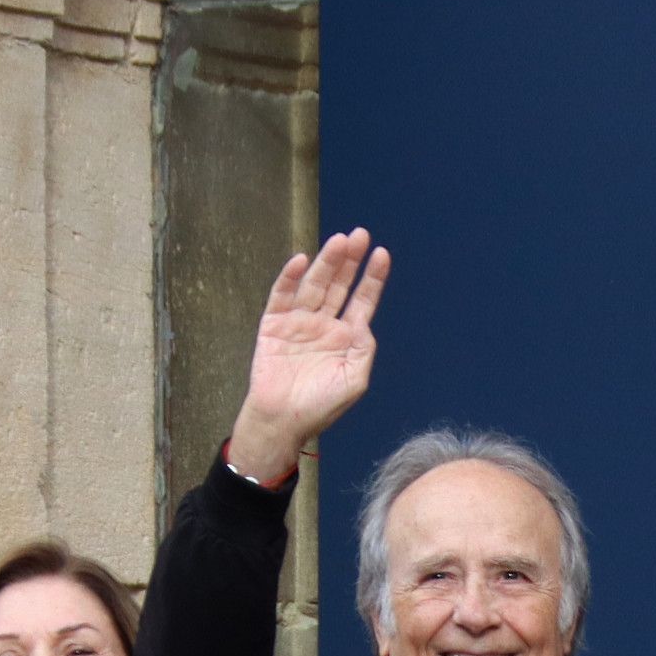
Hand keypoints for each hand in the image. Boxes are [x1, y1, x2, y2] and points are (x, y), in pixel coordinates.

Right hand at [224, 230, 388, 484]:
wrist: (281, 421)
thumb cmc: (319, 407)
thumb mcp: (353, 381)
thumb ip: (363, 349)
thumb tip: (364, 322)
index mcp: (345, 337)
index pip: (362, 300)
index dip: (372, 278)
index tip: (382, 255)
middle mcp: (323, 324)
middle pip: (339, 285)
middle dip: (349, 261)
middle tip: (359, 235)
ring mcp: (299, 322)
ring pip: (315, 285)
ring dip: (326, 263)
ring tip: (338, 241)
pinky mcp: (274, 324)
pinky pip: (282, 295)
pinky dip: (290, 278)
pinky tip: (301, 261)